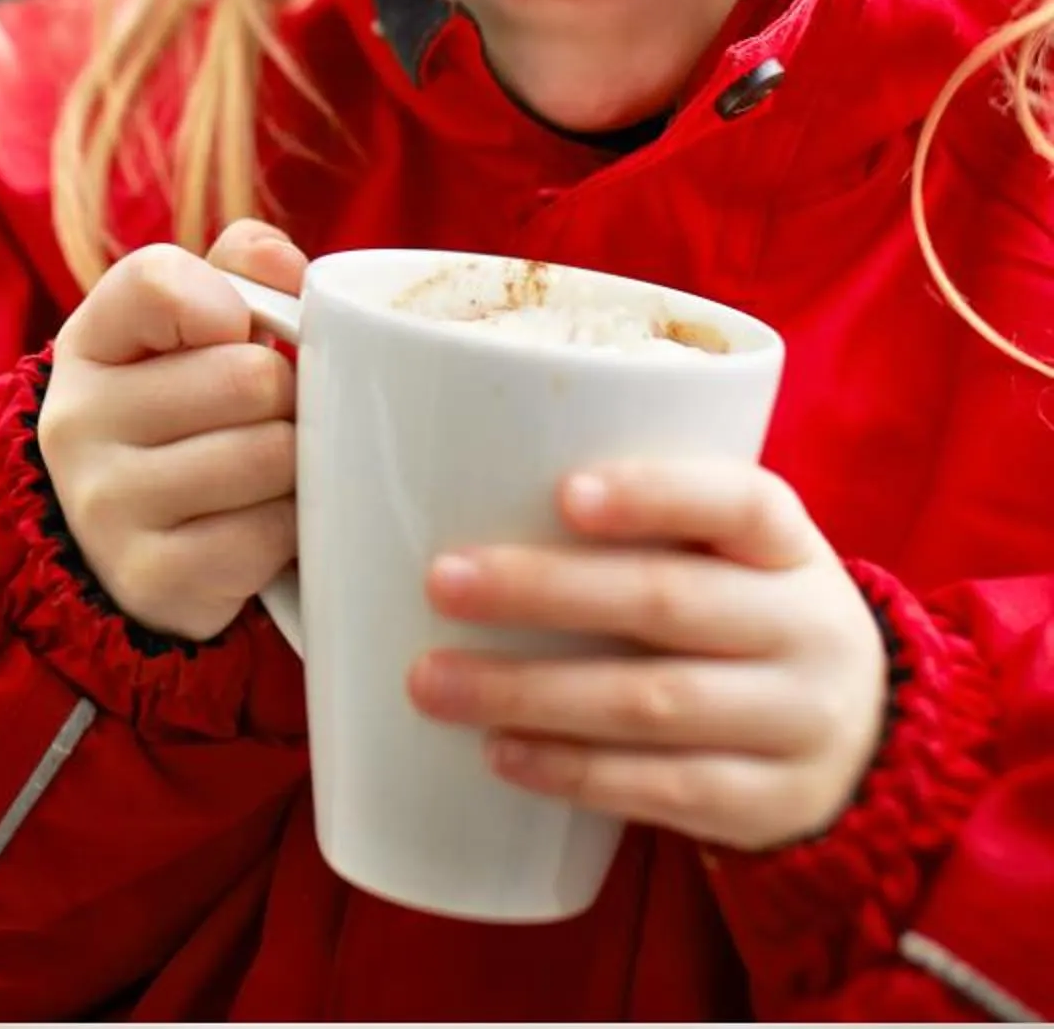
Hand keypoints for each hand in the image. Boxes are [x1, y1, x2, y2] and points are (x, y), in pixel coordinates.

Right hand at [37, 218, 306, 641]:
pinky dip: (289, 533)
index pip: (159, 281)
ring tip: (269, 473)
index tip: (239, 332)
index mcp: (88, 343)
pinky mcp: (150, 577)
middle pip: (248, 376)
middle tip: (271, 417)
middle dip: (287, 397)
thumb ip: (240, 273)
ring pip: (270, 455)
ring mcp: (105, 504)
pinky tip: (261, 527)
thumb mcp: (192, 336)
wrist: (135, 548)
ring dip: (297, 468)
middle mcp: (77, 419)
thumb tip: (285, 265)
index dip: (229, 301)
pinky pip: (270, 536)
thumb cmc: (185, 416)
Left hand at [406, 458, 888, 853]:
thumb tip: (454, 490)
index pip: (737, 502)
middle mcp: (810, 627)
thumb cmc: (736, 607)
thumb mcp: (724, 551)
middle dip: (542, 591)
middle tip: (440, 583)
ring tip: (433, 682)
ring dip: (531, 693)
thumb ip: (637, 521)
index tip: (564, 493)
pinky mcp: (773, 805)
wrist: (861, 735)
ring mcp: (800, 722)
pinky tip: (501, 754)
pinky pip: (667, 790)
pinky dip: (576, 773)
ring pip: (655, 703)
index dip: (655, 494)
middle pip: (669, 602)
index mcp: (788, 542)